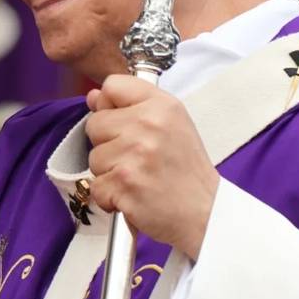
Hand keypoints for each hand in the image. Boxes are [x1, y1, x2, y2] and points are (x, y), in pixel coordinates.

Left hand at [83, 76, 219, 258]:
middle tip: (138, 159)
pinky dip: (110, 197)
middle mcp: (148, 125)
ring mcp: (135, 154)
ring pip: (93, 157)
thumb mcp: (172, 125)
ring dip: (110, 173)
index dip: (110, 106)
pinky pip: (96, 186)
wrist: (205, 213)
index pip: (112, 86)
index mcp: (162, 106)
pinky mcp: (124, 183)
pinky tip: (134, 196)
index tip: (123, 123)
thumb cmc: (186, 170)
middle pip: (95, 123)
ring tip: (139, 178)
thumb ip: (133, 105)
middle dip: (109, 144)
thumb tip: (93, 97)